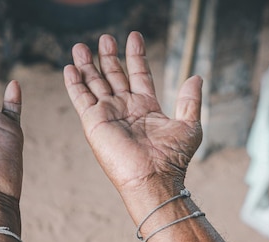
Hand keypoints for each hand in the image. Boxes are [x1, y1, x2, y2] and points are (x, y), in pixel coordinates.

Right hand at [64, 32, 202, 196]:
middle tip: (105, 37)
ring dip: (88, 65)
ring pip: (95, 83)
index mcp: (146, 107)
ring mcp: (108, 115)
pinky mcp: (94, 122)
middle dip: (109, 56)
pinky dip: (75, 83)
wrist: (153, 178)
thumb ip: (190, 100)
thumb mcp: (189, 125)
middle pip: (114, 76)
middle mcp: (125, 109)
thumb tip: (197, 77)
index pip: (139, 74)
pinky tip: (70, 68)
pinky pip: (81, 98)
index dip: (136, 56)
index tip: (134, 36)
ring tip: (81, 46)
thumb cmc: (173, 158)